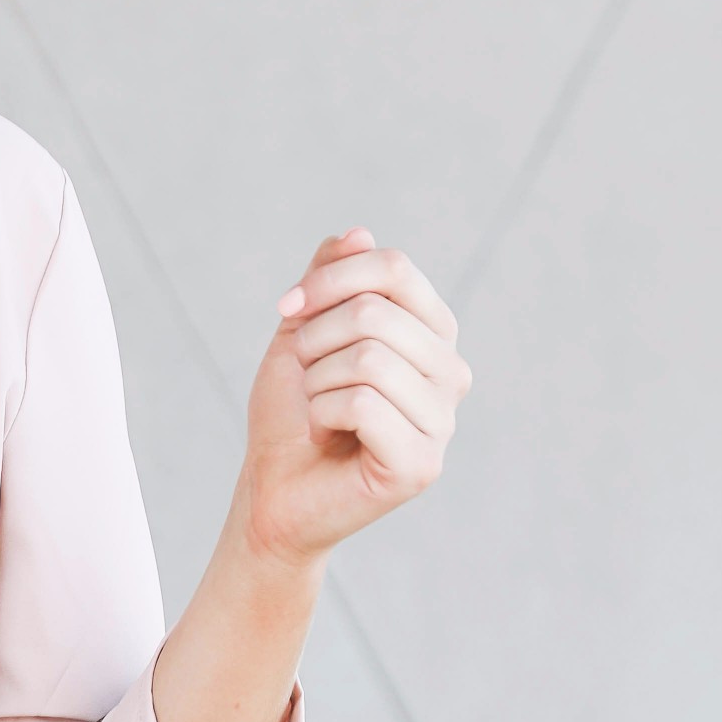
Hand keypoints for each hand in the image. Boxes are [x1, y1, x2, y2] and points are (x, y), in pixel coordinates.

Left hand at [237, 228, 468, 571]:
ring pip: (369, 359)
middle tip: (305, 377)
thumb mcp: (302, 332)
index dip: (329, 280)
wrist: (272, 488)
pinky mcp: (422, 465)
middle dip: (315, 340)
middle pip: (375, 313)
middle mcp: (449, 373)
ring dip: (317, 382)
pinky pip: (363, 405)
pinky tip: (327, 438)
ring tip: (318, 410)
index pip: (393, 268)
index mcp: (431, 332)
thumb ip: (330, 280)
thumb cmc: (292, 413)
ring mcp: (443, 421)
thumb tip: (358, 233)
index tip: (287, 309)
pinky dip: (322, 416)